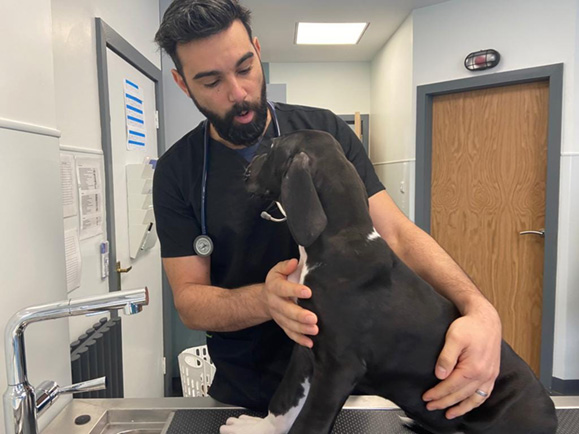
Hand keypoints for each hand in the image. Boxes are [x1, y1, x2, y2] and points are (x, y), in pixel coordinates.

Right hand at [263, 259, 318, 346]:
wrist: (265, 299)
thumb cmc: (277, 282)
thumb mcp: (278, 270)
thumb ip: (286, 266)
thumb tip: (295, 262)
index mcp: (274, 287)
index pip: (283, 288)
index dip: (294, 290)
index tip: (308, 292)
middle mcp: (275, 303)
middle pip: (286, 310)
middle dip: (300, 315)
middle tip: (313, 318)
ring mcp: (279, 316)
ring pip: (289, 324)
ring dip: (302, 329)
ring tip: (315, 330)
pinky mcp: (283, 325)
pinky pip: (290, 334)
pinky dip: (299, 339)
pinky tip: (310, 343)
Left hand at [422, 303, 501, 418]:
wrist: (486, 320)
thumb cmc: (470, 326)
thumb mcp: (454, 337)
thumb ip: (446, 357)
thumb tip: (440, 375)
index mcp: (473, 368)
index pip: (451, 386)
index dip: (437, 394)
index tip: (426, 398)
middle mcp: (484, 375)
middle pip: (460, 395)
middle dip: (444, 402)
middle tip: (431, 406)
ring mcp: (490, 375)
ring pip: (474, 399)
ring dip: (461, 408)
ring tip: (449, 414)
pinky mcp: (492, 373)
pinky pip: (485, 394)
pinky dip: (475, 402)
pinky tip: (468, 405)